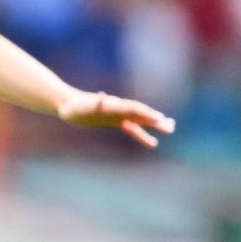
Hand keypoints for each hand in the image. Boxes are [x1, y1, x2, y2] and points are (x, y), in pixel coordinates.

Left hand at [56, 90, 174, 148]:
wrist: (68, 104)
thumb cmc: (76, 106)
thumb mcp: (85, 105)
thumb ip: (95, 102)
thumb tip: (102, 98)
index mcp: (115, 105)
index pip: (134, 109)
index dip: (147, 113)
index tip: (159, 118)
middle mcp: (120, 108)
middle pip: (142, 114)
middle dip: (156, 120)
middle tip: (171, 126)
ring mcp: (119, 115)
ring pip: (141, 120)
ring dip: (155, 125)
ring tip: (170, 129)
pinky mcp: (116, 121)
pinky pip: (133, 129)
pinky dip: (142, 135)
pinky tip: (153, 143)